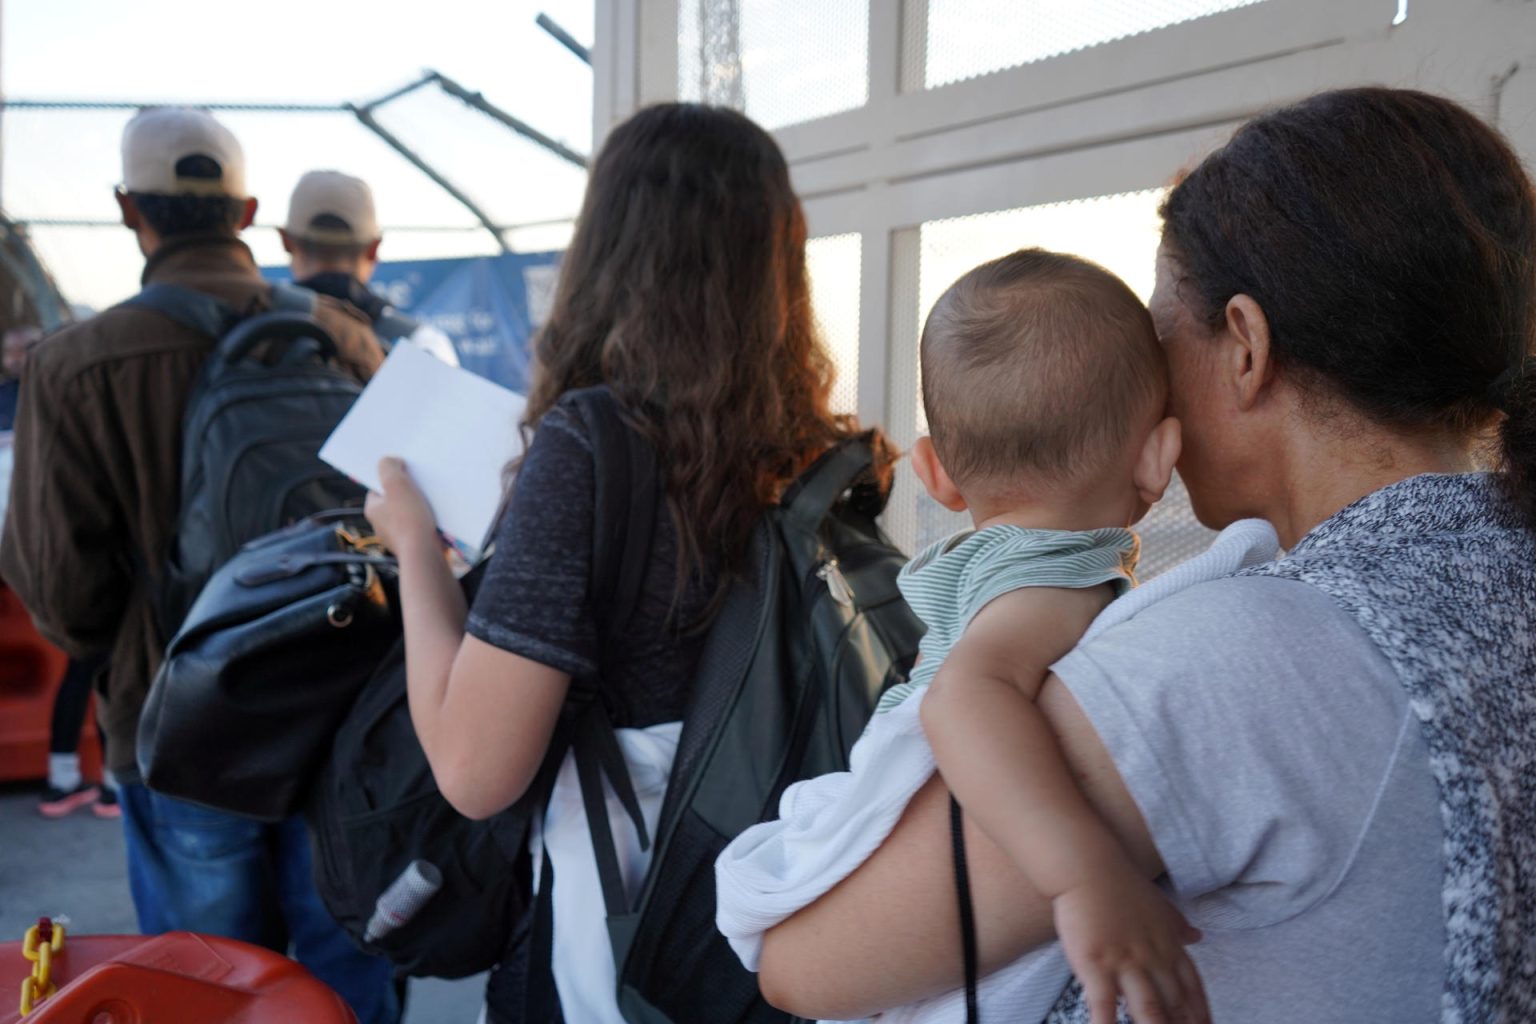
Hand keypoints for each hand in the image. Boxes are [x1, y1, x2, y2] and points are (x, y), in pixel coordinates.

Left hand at [364, 457, 439, 556]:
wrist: (424, 553)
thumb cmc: (408, 518)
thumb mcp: (396, 484)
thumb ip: (388, 467)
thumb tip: (390, 461)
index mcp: (373, 511)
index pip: (378, 488)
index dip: (391, 477)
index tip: (405, 471)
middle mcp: (382, 525)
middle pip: (394, 499)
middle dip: (407, 490)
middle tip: (421, 483)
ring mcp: (397, 537)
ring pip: (408, 513)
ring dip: (419, 504)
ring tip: (432, 498)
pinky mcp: (413, 544)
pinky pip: (419, 526)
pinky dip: (427, 519)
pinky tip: (438, 515)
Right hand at [1053, 870, 1208, 1023]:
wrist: (1088, 867)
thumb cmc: (1122, 885)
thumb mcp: (1159, 905)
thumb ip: (1179, 927)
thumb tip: (1199, 936)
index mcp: (1170, 946)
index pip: (1194, 989)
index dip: (1201, 1014)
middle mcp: (1153, 959)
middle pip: (1175, 1006)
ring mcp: (1125, 963)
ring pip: (1150, 1010)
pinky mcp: (1095, 964)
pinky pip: (1103, 1004)